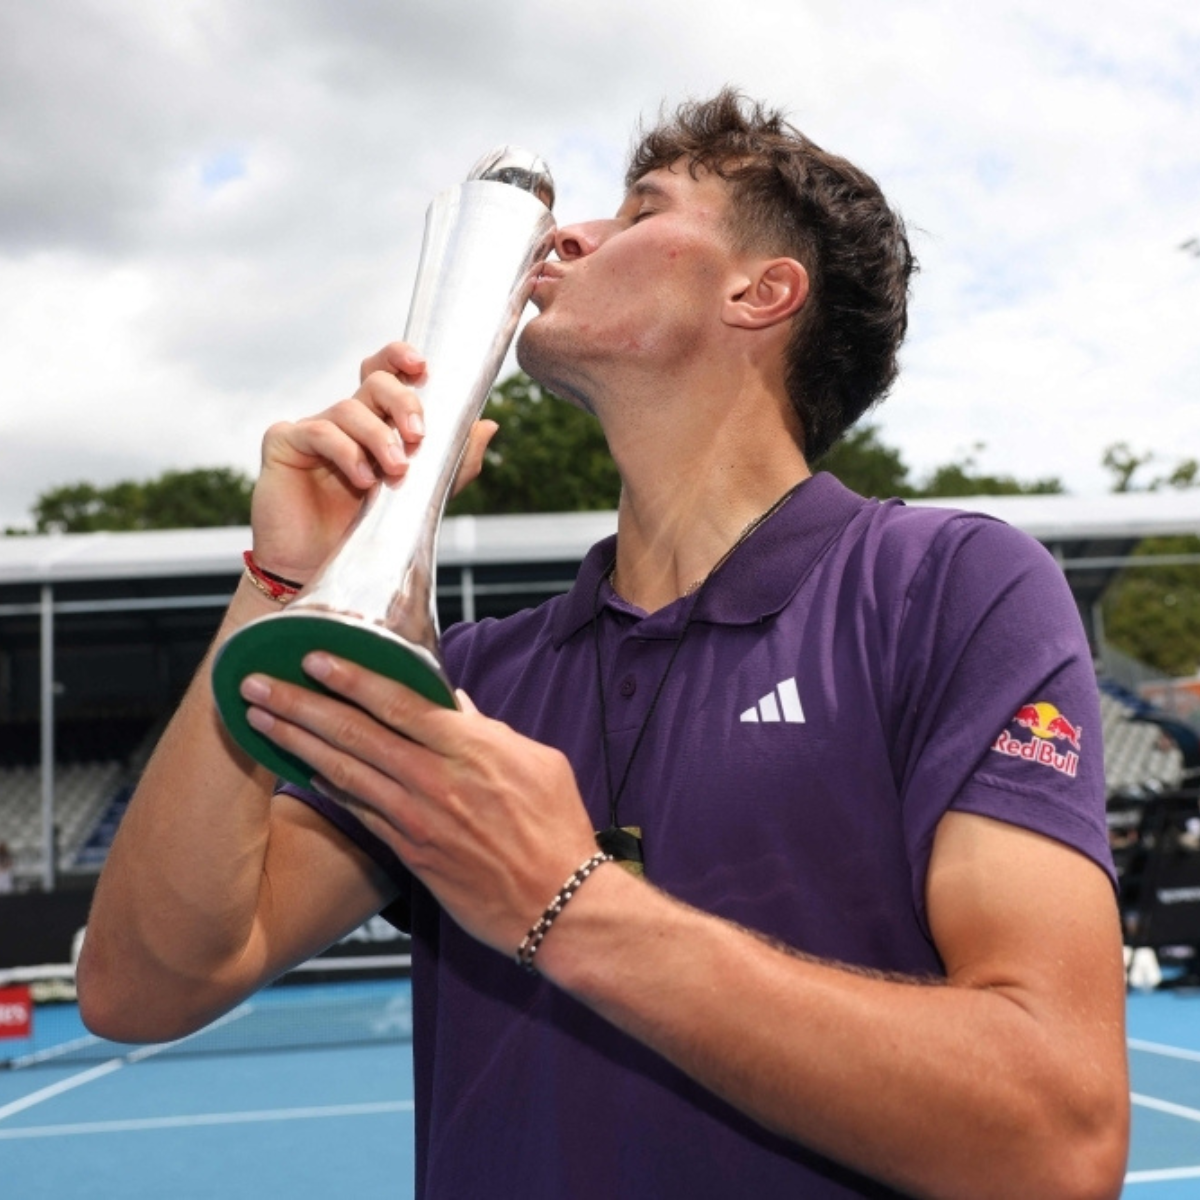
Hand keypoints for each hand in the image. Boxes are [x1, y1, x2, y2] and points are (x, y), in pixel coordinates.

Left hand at [238, 653, 599, 955]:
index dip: (350, 677)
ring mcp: (418, 819)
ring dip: (296, 741)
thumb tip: (453, 705)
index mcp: (471, 748)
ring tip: (258, 719)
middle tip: (256, 682)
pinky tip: (299, 770)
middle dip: (300, 704)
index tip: (311, 657)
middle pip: (355, 732)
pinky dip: (326, 787)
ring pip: (344, 771)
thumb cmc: (557, 829)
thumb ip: (488, 731)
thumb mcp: (538, 761)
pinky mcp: (410, 853)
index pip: (398, 702)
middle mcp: (435, 780)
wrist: (559, 905)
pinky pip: (358, 812)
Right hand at [250, 342, 498, 582]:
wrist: (320, 569)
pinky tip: (363, 480)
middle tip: (419, 435)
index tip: (422, 365)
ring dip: (379, 437)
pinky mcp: (283, 443)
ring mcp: (312, 428)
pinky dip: (346, 452)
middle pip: (374, 381)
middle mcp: (345, 419)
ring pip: (349, 408)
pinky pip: (317, 431)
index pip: (386, 373)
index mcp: (376, 422)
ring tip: (395, 471)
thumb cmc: (368, 530)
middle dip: (402, 401)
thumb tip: (488, 425)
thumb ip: (457, 463)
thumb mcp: (425, 496)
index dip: (400, 357)